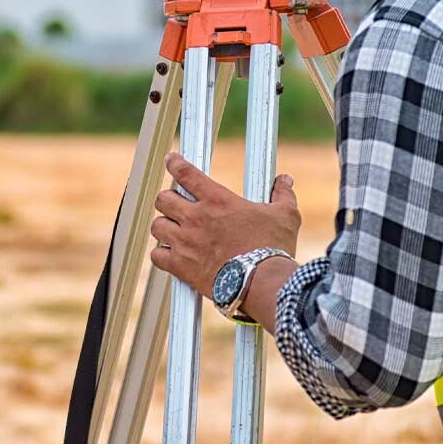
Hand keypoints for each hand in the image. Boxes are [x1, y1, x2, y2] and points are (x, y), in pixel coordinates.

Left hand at [148, 153, 301, 297]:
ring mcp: (185, 242)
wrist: (262, 282)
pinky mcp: (181, 266)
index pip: (186, 173)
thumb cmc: (273, 248)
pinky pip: (157, 256)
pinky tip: (170, 255)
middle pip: (163, 199)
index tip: (171, 160)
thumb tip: (285, 181)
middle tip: (177, 205)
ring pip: (157, 226)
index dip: (175, 164)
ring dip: (164, 227)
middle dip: (168, 200)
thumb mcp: (285, 216)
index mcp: (217, 200)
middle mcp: (196, 218)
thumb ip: (283, 195)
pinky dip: (161, 255)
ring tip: (173, 230)